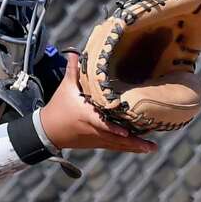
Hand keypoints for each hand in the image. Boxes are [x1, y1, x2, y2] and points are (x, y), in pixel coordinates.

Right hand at [39, 52, 156, 153]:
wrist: (48, 131)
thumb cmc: (58, 107)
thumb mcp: (66, 88)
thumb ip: (73, 71)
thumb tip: (76, 53)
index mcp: (86, 116)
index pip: (101, 124)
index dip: (113, 129)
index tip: (126, 133)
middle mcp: (94, 131)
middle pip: (116, 139)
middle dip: (134, 143)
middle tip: (151, 146)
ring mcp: (96, 139)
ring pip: (118, 146)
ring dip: (134, 147)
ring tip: (152, 148)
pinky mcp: (97, 143)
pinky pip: (115, 147)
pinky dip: (128, 148)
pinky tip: (141, 148)